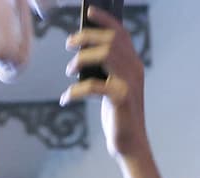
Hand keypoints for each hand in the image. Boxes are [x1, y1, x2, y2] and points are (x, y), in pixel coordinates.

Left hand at [60, 7, 146, 158]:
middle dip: (86, 37)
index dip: (106, 19)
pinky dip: (74, 91)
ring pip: (105, 54)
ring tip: (69, 71)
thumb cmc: (117, 115)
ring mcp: (129, 83)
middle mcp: (134, 69)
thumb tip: (81, 54)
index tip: (89, 11)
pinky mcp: (121, 99)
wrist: (129, 144)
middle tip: (69, 44)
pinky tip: (65, 99)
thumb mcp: (111, 88)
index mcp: (133, 64)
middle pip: (110, 39)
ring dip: (81, 59)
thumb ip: (103, 71)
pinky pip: (93, 86)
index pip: (121, 33)